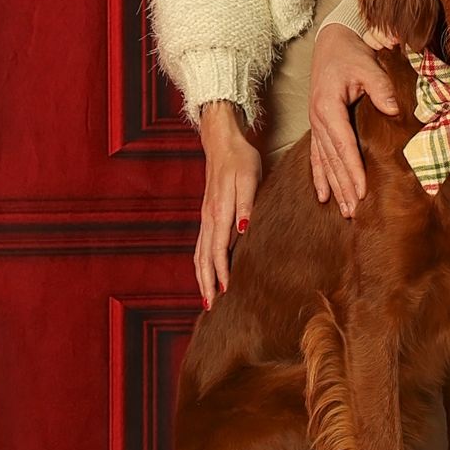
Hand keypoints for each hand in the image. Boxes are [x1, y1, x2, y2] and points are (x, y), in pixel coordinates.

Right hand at [195, 102, 260, 306]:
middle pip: (203, 257)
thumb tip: (243, 230)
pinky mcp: (207, 215)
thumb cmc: (241, 160)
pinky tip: (206, 272)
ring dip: (201, 276)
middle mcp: (209, 218)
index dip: (221, 272)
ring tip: (207, 297)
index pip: (218, 249)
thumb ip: (247, 205)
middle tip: (211, 306)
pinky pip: (201, 244)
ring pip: (199, 253)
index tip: (226, 291)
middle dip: (206, 282)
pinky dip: (201, 262)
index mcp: (219, 211)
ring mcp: (205, 217)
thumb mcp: (250, 178)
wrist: (221, 142)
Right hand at [308, 22, 399, 214]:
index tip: (362, 190)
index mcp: (328, 107)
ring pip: (324, 162)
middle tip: (355, 211)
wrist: (331, 42)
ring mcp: (315, 124)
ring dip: (334, 187)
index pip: (343, 144)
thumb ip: (380, 87)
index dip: (352, 169)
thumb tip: (394, 110)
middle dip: (344, 187)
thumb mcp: (367, 66)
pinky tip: (324, 195)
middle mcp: (318, 120)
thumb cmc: (350, 53)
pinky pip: (317, 156)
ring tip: (344, 210)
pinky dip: (320, 177)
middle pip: (332, 160)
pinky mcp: (318, 125)